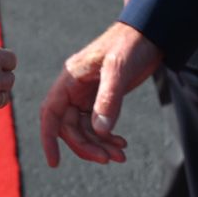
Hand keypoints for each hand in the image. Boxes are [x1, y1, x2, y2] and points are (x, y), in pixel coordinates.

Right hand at [38, 22, 157, 166]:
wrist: (149, 34)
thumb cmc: (130, 44)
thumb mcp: (118, 68)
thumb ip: (108, 99)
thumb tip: (100, 131)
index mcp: (69, 78)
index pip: (50, 112)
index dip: (48, 138)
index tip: (54, 163)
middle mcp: (74, 88)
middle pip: (69, 127)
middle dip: (87, 146)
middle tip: (109, 159)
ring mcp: (86, 94)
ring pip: (84, 129)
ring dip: (99, 145)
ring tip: (121, 155)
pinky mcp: (100, 98)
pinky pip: (97, 125)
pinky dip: (107, 137)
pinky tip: (121, 144)